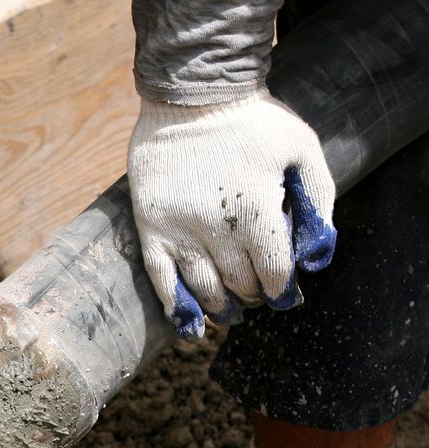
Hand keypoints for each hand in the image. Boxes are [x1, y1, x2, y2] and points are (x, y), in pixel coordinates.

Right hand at [127, 90, 336, 337]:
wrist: (193, 97)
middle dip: (254, 294)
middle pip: (238, 280)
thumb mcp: (303, 149)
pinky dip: (177, 306)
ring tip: (231, 313)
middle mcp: (216, 225)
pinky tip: (190, 326)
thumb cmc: (253, 123)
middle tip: (259, 296)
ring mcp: (179, 229)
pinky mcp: (151, 227)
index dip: (282, 287)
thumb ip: (318, 200)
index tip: (286, 294)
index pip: (273, 267)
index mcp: (256, 207)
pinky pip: (161, 278)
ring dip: (221, 306)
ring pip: (203, 286)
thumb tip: (315, 253)